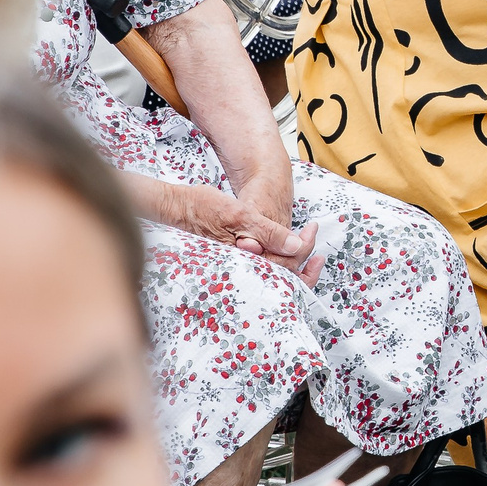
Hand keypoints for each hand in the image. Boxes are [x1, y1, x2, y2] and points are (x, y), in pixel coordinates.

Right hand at [176, 185, 325, 284]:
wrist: (172, 208)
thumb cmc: (203, 207)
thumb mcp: (239, 214)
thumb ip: (268, 232)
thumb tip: (298, 247)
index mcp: (244, 261)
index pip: (284, 269)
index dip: (304, 254)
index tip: (312, 234)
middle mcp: (239, 270)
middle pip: (280, 278)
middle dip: (302, 261)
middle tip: (314, 235)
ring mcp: (235, 268)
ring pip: (270, 274)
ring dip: (291, 260)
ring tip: (306, 241)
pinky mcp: (231, 262)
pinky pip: (259, 269)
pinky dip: (274, 259)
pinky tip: (282, 246)